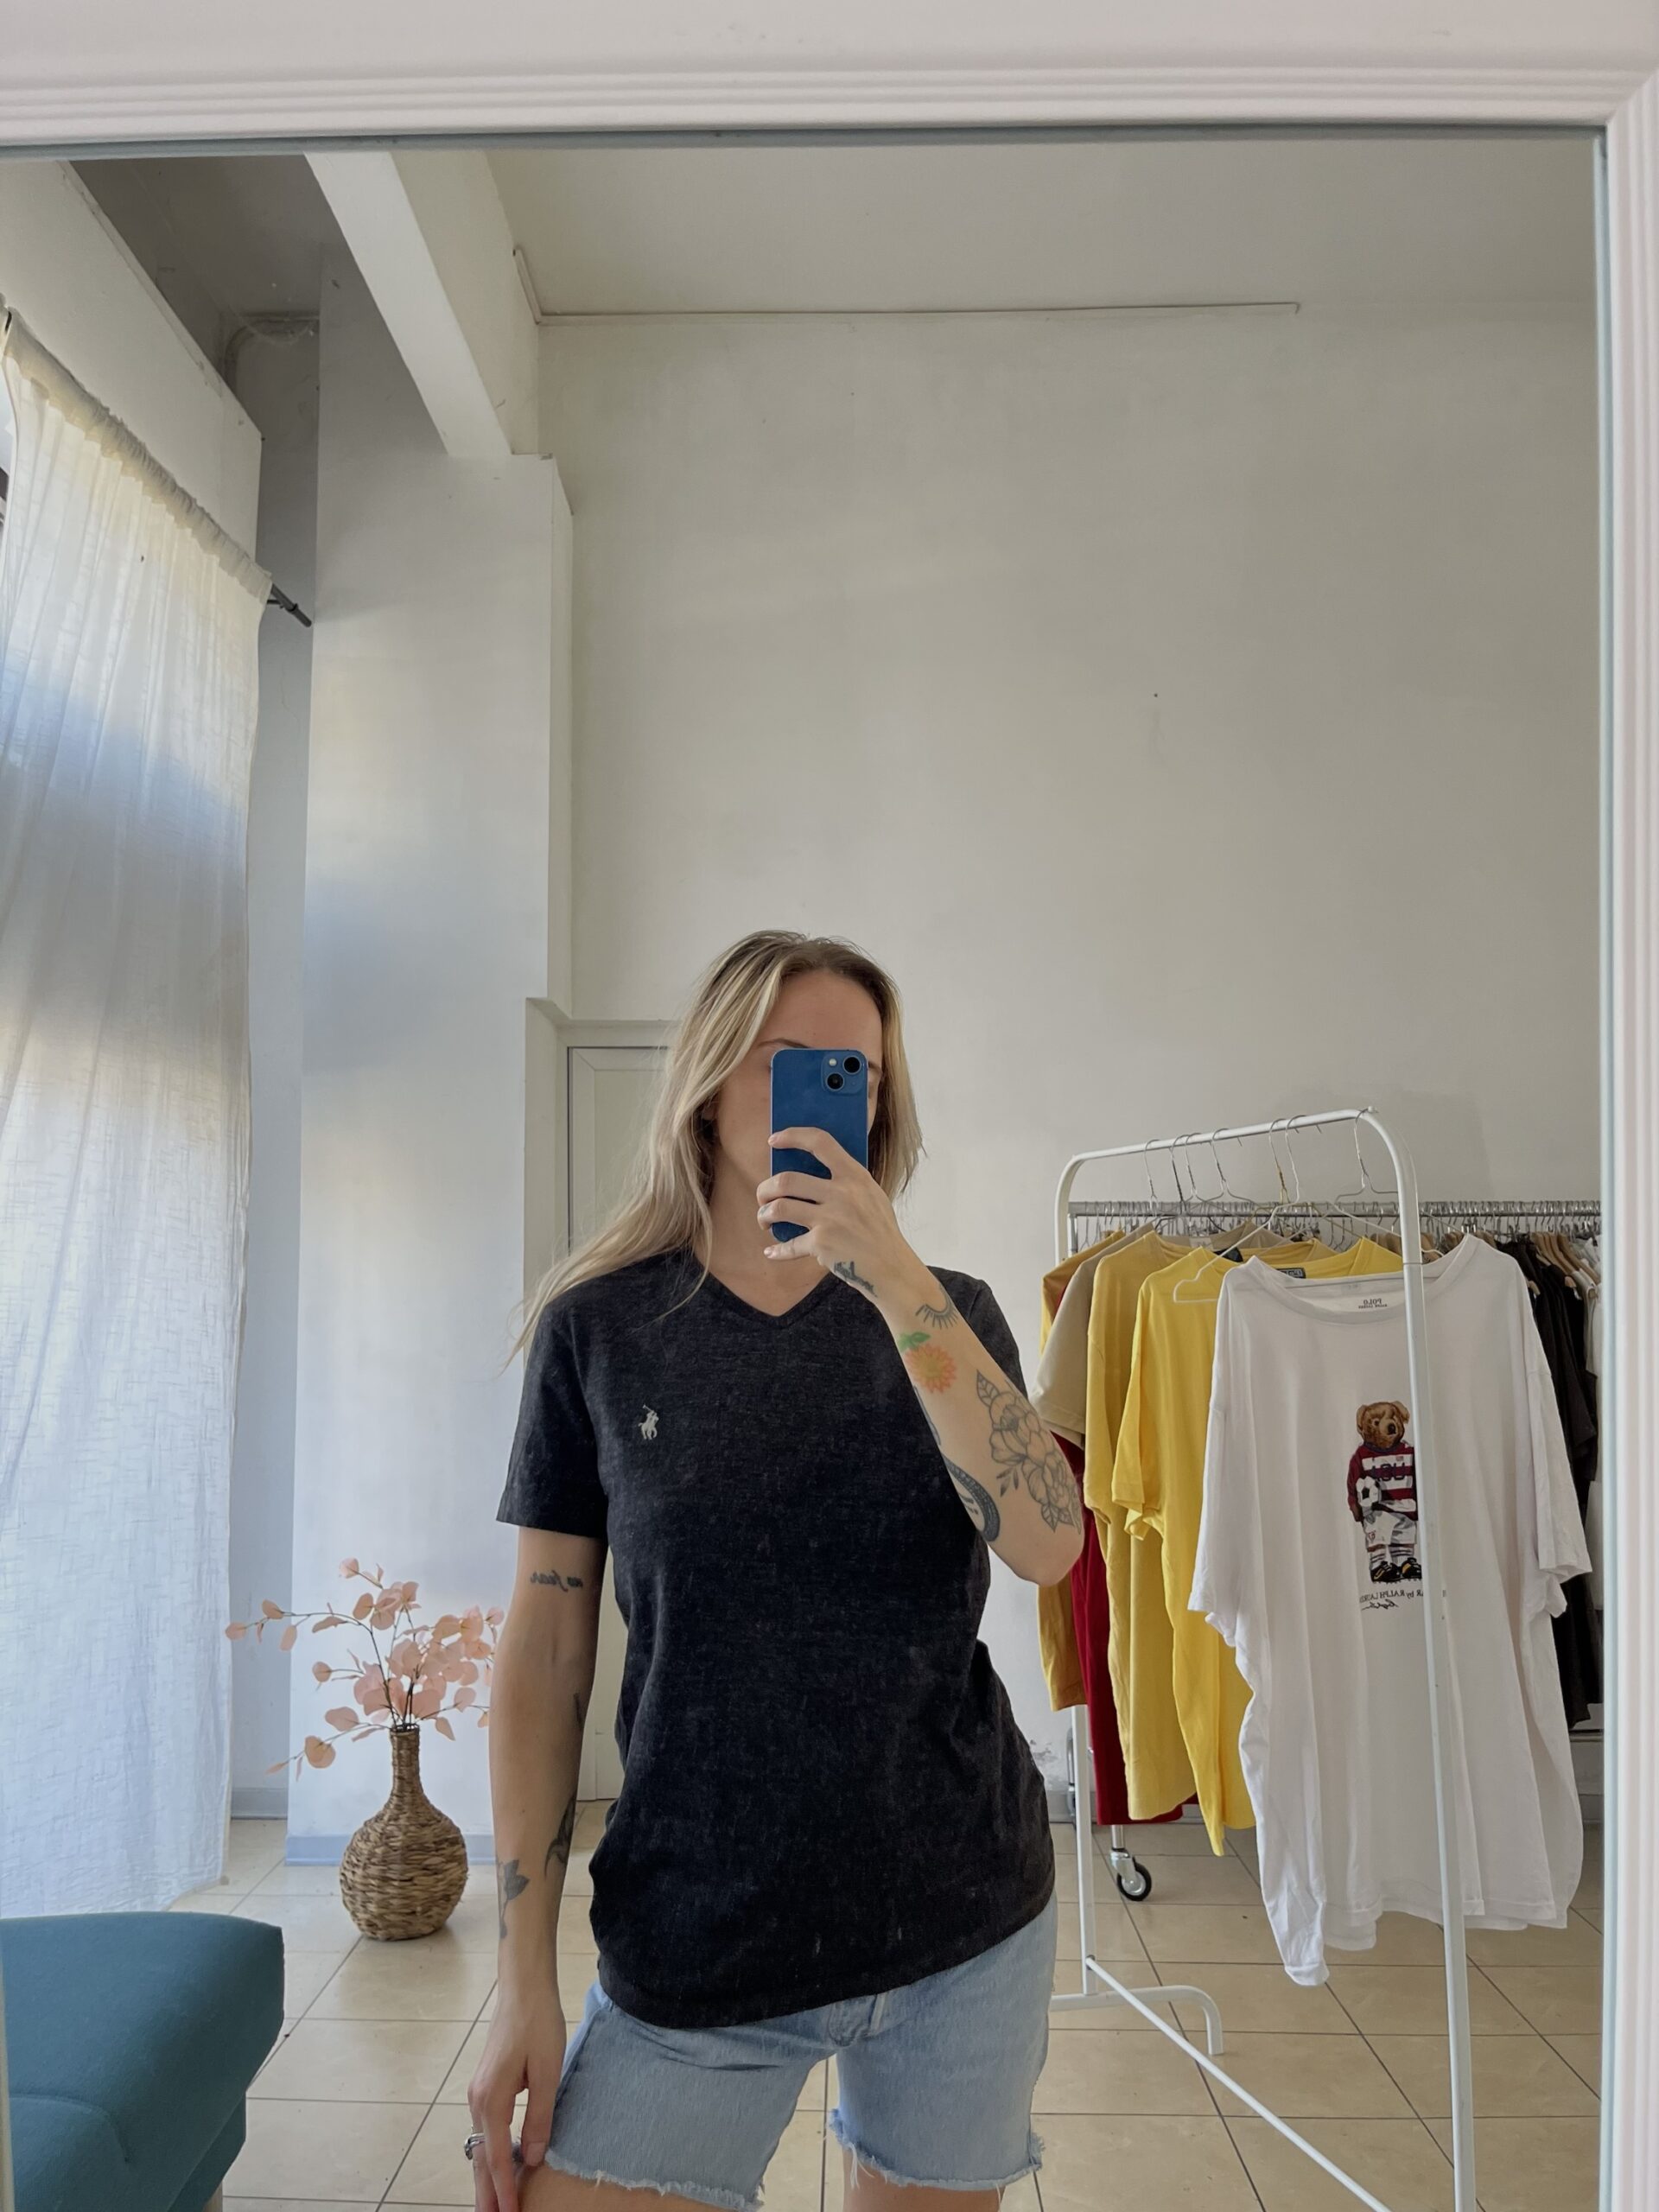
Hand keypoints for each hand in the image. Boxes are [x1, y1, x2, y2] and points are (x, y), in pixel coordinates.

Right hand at [468, 1994, 566, 2209]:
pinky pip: (485, 2131)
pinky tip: (500, 2166)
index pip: (497, 2158)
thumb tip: (533, 2157)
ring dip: (487, 2177)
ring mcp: (478, 2092)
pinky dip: (490, 2155)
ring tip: (495, 2205)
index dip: (505, 2191)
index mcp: (491, 2099)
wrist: (523, 1986)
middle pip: (480, 2158)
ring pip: (480, 2146)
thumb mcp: (547, 2071)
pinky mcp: (485, 2085)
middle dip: (486, 2194)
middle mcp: (477, 2100)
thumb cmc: (538, 2023)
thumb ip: (539, 2116)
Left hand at [758, 1127, 924, 1301]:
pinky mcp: (822, 1244)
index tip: (774, 1140)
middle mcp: (841, 1194)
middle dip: (765, 1189)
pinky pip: (789, 1244)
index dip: (793, 1136)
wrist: (890, 1266)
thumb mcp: (871, 1195)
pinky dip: (776, 1250)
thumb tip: (808, 1172)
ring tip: (764, 1220)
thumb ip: (846, 1181)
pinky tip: (770, 1252)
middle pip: (786, 1180)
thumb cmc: (879, 1230)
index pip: (820, 1143)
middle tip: (763, 1197)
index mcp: (855, 1176)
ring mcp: (830, 1219)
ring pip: (779, 1208)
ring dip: (764, 1214)